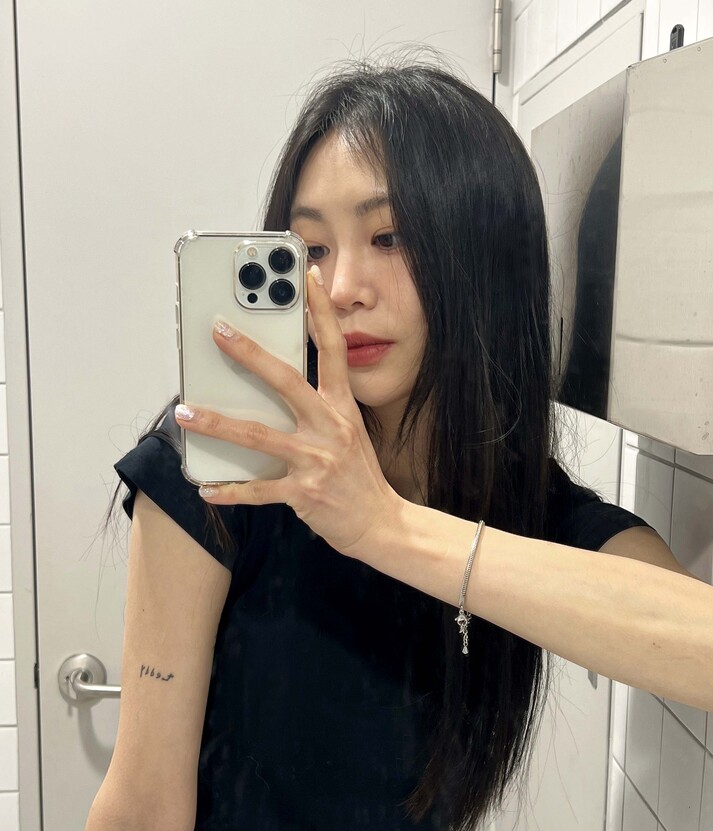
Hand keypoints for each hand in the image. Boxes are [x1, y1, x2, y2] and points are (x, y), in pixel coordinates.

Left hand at [174, 266, 403, 558]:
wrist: (381, 524)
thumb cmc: (359, 476)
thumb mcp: (348, 433)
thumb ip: (318, 408)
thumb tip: (272, 387)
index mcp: (343, 407)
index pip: (334, 348)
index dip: (321, 310)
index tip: (307, 277)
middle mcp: (330, 428)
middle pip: (286, 381)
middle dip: (249, 353)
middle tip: (218, 330)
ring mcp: (317, 461)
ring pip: (258, 435)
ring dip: (217, 423)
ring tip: (184, 411)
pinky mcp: (305, 493)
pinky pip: (258, 490)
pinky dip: (230, 490)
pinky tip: (206, 488)